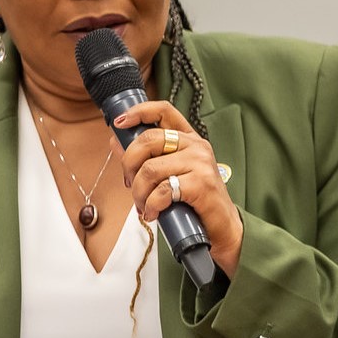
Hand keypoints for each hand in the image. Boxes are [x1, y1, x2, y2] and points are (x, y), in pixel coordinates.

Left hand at [115, 101, 244, 276]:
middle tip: (129, 183)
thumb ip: (145, 157)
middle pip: (149, 140)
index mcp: (189, 139)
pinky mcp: (201, 183)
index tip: (120, 123)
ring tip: (143, 206)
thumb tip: (115, 141)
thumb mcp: (169, 174)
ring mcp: (200, 163)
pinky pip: (162, 191)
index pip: (164, 111)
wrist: (222, 227)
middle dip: (129, 163)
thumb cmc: (194, 201)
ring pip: (150, 169)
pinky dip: (151, 205)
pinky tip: (153, 213)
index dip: (138, 112)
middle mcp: (197, 146)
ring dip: (139, 192)